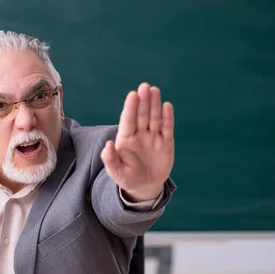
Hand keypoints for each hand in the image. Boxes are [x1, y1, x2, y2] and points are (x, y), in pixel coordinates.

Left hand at [100, 82, 174, 201]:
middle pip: (141, 115)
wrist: (145, 188)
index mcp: (125, 139)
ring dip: (154, 104)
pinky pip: (166, 128)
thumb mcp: (116, 172)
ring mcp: (153, 138)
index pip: (128, 121)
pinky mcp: (165, 143)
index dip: (130, 108)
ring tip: (155, 90)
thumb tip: (107, 145)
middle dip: (143, 101)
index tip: (132, 95)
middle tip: (145, 86)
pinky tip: (167, 106)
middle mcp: (139, 135)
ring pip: (154, 118)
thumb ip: (110, 159)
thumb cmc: (127, 178)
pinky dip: (167, 118)